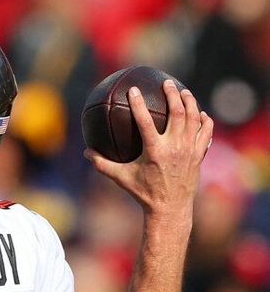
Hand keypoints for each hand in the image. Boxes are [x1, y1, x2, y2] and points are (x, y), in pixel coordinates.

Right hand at [85, 81, 210, 221]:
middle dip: (173, 94)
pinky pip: (205, 131)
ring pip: (194, 118)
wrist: (170, 208)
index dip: (138, 104)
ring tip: (183, 91)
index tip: (133, 90)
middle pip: (178, 112)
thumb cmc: (143, 192)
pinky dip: (204, 119)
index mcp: (154, 151)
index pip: (145, 121)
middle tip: (166, 83)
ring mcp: (189, 150)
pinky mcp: (198, 154)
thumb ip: (102, 164)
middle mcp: (174, 147)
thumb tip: (86, 152)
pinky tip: (199, 113)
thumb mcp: (121, 178)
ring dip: (190, 101)